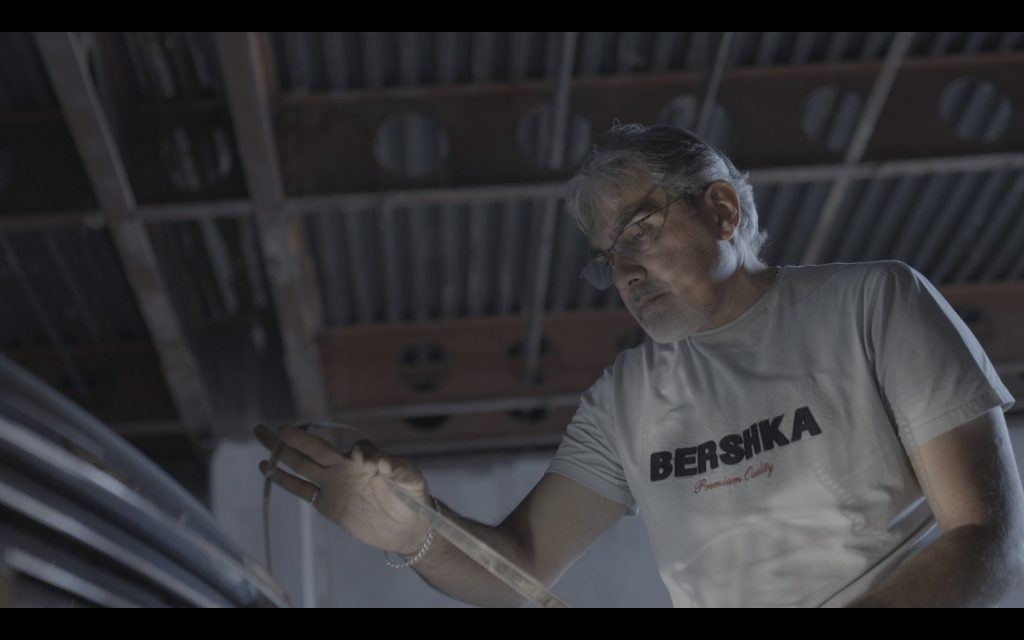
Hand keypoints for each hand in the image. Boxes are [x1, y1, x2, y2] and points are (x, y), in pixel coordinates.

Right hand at [255, 424, 432, 554]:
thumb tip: (383, 462)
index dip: (361, 453)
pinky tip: (266, 468)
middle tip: (276, 427)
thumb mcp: (413, 481)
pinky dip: (284, 480)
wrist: (405, 527)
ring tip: (261, 434)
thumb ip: (400, 470)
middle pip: (316, 448)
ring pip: (302, 464)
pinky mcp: (327, 503)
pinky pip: (302, 490)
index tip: (366, 463)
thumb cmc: (412, 498)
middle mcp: (345, 466)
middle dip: (296, 437)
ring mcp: (334, 483)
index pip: (358, 448)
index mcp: (367, 458)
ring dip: (282, 452)